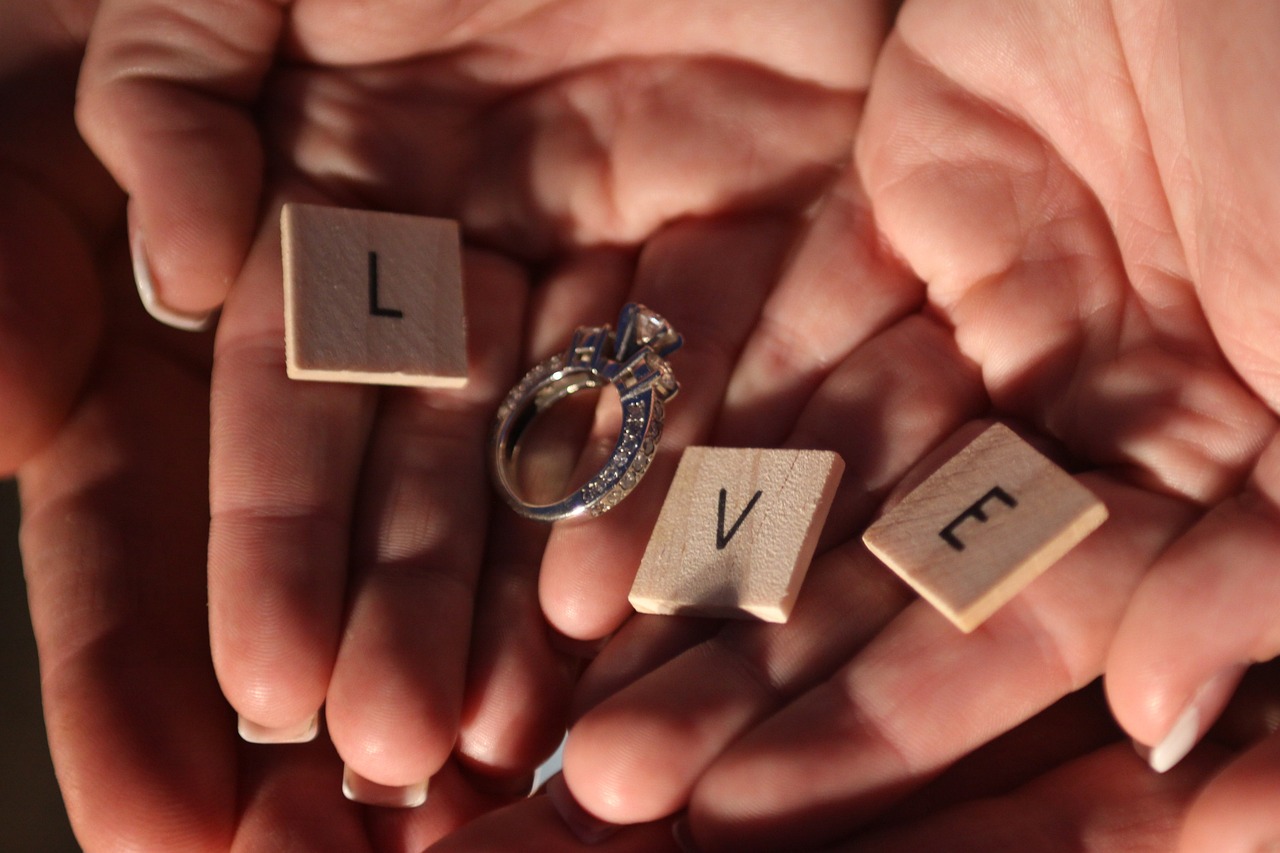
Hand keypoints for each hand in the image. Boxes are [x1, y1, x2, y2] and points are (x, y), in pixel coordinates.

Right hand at [69, 0, 879, 832]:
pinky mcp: (759, 237)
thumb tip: (162, 274)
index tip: (240, 699)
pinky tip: (636, 615)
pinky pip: (724, 386)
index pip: (278, 404)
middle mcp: (477, 251)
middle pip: (423, 461)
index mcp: (344, 191)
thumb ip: (166, 92)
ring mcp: (615, 254)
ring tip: (502, 731)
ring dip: (527, 596)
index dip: (252, 548)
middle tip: (386, 751)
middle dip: (394, 607)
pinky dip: (683, 492)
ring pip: (567, 456)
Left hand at [549, 1, 1279, 849]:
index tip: (739, 821)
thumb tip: (1161, 715)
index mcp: (1214, 465)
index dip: (883, 733)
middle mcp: (1084, 407)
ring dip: (692, 556)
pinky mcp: (899, 208)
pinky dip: (689, 403)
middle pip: (890, 569)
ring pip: (814, 454)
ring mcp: (985, 309)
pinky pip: (779, 319)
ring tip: (561, 658)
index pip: (1023, 637)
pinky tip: (581, 497)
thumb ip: (1277, 557)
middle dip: (753, 675)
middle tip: (611, 781)